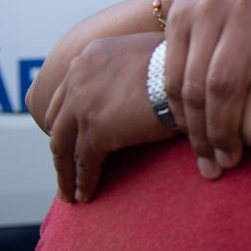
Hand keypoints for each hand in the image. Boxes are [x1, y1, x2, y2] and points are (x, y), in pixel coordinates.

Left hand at [43, 33, 172, 202]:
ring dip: (65, 172)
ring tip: (70, 192)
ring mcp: (83, 104)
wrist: (192, 77)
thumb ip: (134, 66)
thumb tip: (146, 81)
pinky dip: (83, 182)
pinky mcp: (96, 131)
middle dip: (61, 144)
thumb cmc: (185, 66)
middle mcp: (78, 76)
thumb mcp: (149, 54)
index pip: (66, 91)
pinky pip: (84, 163)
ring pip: (64, 146)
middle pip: (58, 120)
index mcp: (91, 56)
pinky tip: (85, 196)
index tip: (69, 133)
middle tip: (64, 164)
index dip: (66, 116)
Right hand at [159, 0, 250, 178]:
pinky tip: (190, 135)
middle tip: (231, 162)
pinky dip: (179, 112)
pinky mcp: (179, 18)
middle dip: (226, 129)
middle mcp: (248, 8)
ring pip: (194, 83)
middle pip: (229, 80)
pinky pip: (171, 76)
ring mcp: (209, 11)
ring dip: (199, 129)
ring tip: (210, 160)